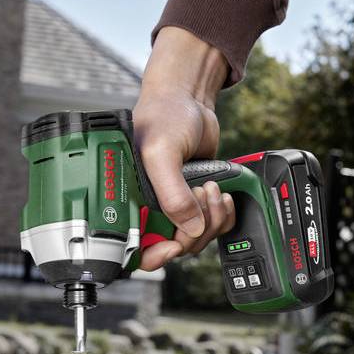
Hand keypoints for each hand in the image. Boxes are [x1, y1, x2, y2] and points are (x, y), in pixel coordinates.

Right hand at [133, 27, 235, 270]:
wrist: (189, 98)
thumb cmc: (163, 116)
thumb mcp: (161, 153)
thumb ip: (172, 193)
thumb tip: (189, 229)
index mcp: (130, 201)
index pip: (136, 248)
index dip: (155, 255)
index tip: (174, 244)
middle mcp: (151, 207)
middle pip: (174, 246)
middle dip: (194, 229)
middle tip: (200, 196)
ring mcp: (175, 205)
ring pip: (197, 238)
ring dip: (213, 219)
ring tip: (212, 189)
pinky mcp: (196, 199)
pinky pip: (213, 225)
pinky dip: (223, 216)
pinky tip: (222, 195)